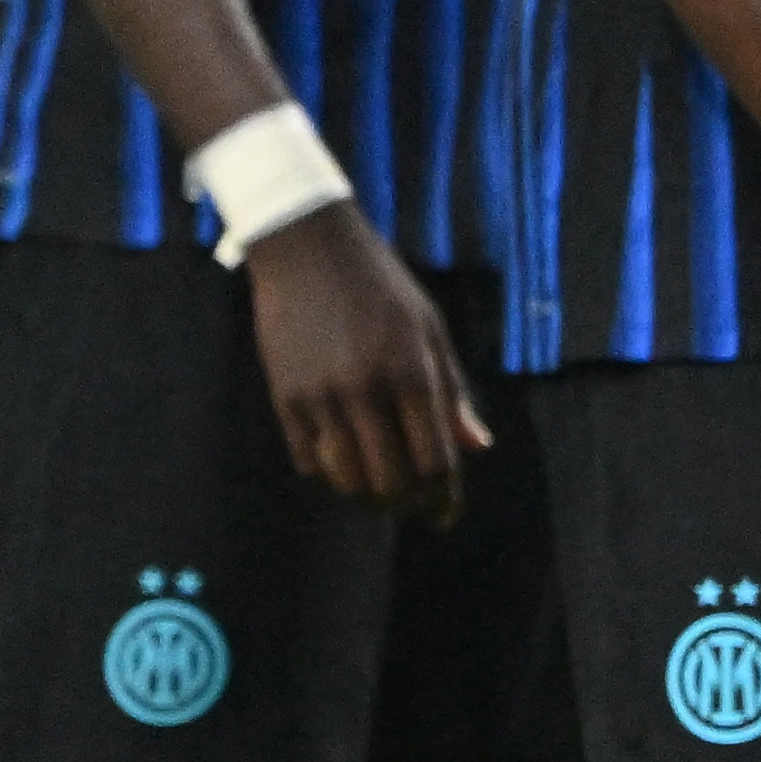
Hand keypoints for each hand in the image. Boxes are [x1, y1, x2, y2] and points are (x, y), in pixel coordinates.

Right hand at [247, 204, 486, 519]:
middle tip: (413, 506)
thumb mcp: (430, 329)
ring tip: (379, 493)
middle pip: (391, 481)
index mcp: (412, 373)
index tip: (444, 516)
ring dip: (366, 497)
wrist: (306, 245)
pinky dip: (328, 473)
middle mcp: (366, 390)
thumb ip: (452, 392)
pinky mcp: (283, 395)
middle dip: (406, 505)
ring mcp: (320, 395)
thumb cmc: (381, 285)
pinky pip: (307, 459)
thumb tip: (477, 446)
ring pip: (346, 479)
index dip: (443, 498)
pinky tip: (343, 465)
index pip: (435, 461)